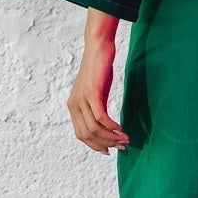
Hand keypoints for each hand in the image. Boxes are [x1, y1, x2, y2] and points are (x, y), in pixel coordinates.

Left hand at [67, 32, 130, 154]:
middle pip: (87, 135)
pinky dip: (111, 127)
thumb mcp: (96, 91)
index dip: (95, 146)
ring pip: (94, 129)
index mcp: (73, 106)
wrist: (98, 47)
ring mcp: (81, 99)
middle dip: (105, 144)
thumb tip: (105, 123)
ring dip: (111, 138)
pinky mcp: (92, 93)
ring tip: (125, 140)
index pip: (81, 135)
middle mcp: (74, 105)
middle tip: (122, 146)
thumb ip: (96, 106)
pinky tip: (121, 129)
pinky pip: (100, 117)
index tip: (109, 150)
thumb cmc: (99, 68)